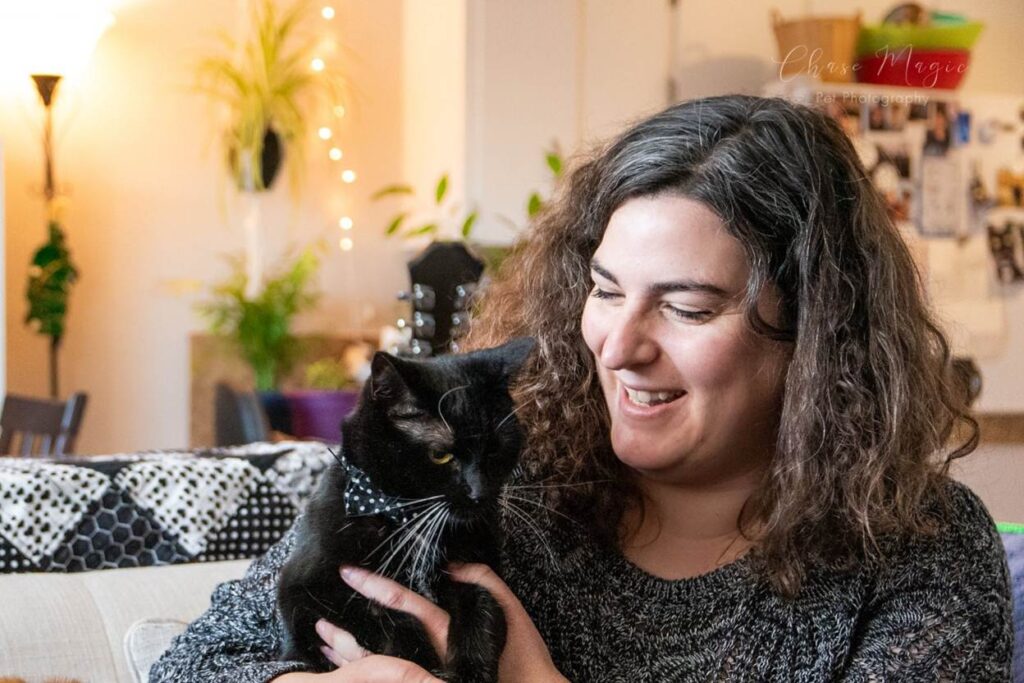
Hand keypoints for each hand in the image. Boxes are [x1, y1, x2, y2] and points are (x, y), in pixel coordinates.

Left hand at [309, 563, 567, 681]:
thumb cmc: (525, 656)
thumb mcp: (510, 609)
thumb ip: (482, 581)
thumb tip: (450, 564)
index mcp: (450, 632)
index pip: (405, 602)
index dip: (375, 586)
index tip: (349, 573)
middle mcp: (433, 658)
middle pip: (379, 643)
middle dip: (345, 633)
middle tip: (318, 622)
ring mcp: (430, 678)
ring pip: (377, 671)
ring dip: (348, 657)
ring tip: (324, 646)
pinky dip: (365, 676)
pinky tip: (347, 670)